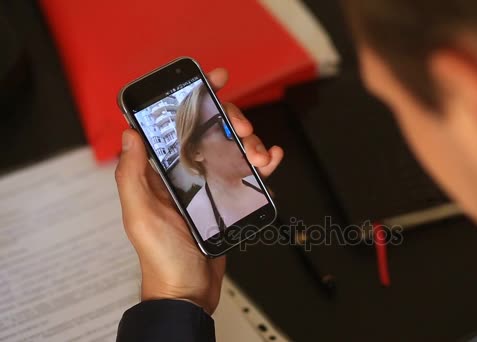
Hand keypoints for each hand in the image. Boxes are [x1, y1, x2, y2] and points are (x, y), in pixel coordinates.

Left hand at [115, 68, 283, 313]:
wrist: (188, 291)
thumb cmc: (161, 257)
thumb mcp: (140, 215)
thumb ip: (132, 175)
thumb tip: (129, 134)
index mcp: (161, 170)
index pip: (177, 124)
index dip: (195, 99)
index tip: (214, 82)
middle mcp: (186, 171)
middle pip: (213, 130)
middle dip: (232, 121)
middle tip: (243, 130)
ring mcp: (209, 183)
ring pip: (235, 148)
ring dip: (252, 144)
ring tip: (261, 156)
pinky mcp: (228, 197)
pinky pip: (248, 173)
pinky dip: (263, 163)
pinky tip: (271, 161)